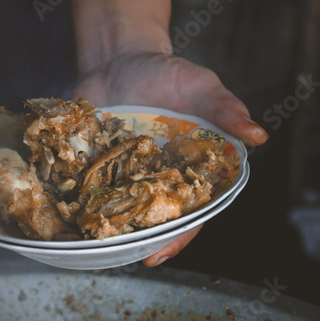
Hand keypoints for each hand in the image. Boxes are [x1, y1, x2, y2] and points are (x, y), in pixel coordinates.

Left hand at [71, 52, 267, 265]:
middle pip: (147, 218)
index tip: (156, 256)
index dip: (174, 237)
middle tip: (116, 258)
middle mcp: (151, 178)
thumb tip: (257, 136)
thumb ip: (224, 110)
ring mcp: (119, 172)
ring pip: (114, 208)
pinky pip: (83, 185)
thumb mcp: (199, 86)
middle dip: (134, 240)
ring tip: (88, 247)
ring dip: (102, 227)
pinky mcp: (92, 161)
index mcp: (184, 170)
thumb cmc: (166, 74)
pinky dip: (75, 199)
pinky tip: (64, 214)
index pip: (186, 212)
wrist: (120, 60)